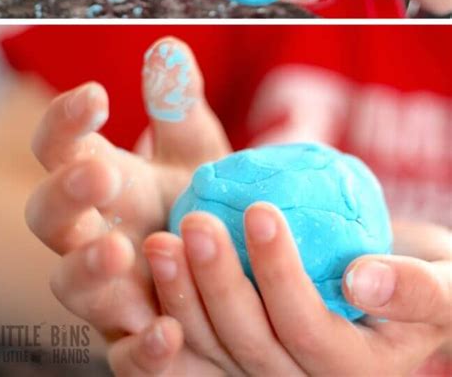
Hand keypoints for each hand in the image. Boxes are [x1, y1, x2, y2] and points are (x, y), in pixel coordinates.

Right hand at [25, 38, 229, 355]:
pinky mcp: (135, 339)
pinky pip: (123, 354)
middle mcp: (91, 234)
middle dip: (64, 194)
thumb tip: (169, 48)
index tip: (97, 95)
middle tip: (98, 174)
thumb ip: (180, 107)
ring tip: (119, 251)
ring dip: (88, 270)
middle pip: (48, 217)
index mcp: (102, 180)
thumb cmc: (201, 201)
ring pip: (71, 286)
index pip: (59, 148)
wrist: (230, 265)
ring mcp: (109, 290)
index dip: (65, 122)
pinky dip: (141, 350)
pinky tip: (170, 333)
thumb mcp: (196, 152)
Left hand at [139, 206, 450, 375]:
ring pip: (213, 349)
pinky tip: (146, 270)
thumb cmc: (426, 283)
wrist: (394, 286)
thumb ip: (416, 288)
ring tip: (159, 241)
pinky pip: (193, 344)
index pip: (308, 329)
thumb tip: (362, 279)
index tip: (259, 208)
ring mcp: (263, 373)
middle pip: (249, 344)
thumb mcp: (444, 284)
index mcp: (351, 372)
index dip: (280, 273)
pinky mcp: (234, 353)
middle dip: (218, 283)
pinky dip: (164, 313)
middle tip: (193, 223)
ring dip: (179, 297)